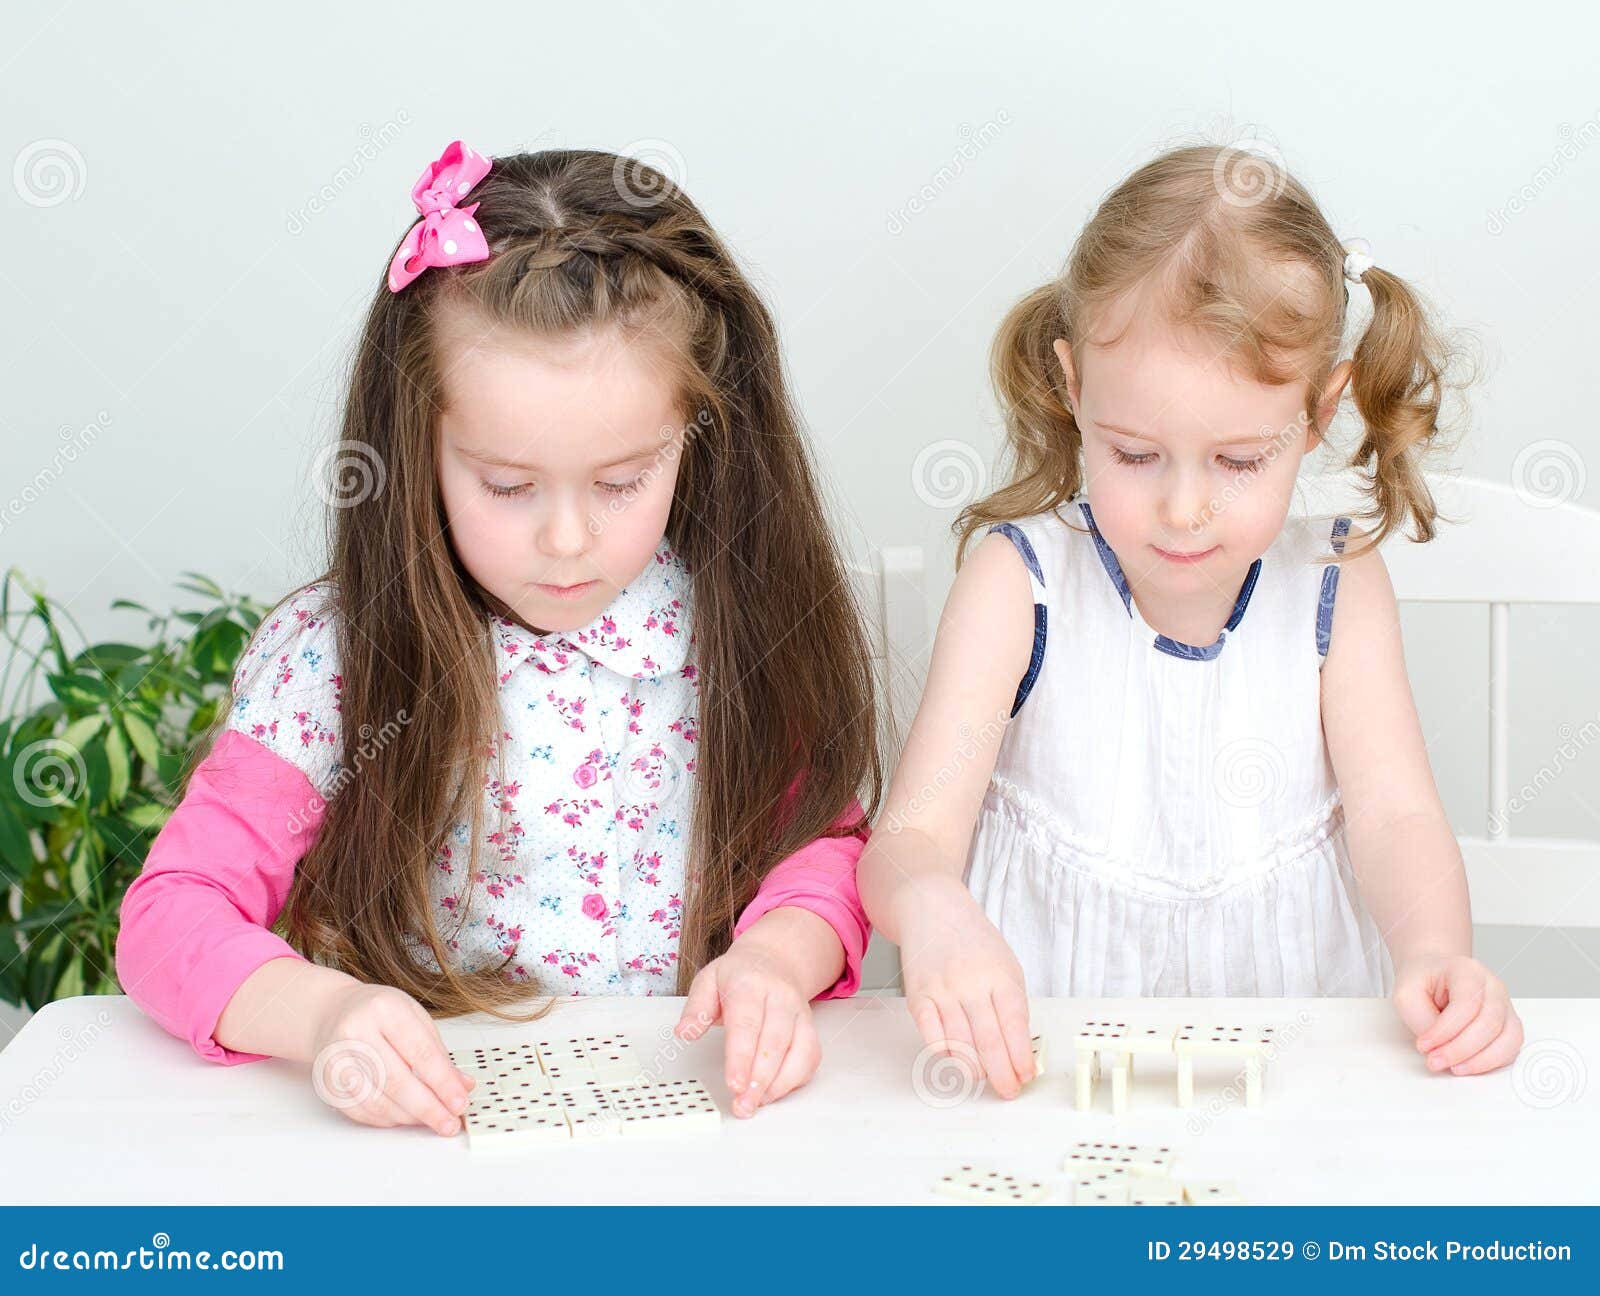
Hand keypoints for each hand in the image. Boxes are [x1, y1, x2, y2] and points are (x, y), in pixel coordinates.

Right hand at [306, 978, 476, 1135]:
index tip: (460, 1103)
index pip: (420, 1053)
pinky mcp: (327, 1084)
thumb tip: (461, 1086)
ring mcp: (336, 1060)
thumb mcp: (415, 1018)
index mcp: (384, 1009)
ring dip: (410, 1118)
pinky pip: (362, 1111)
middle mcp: (355, 1033)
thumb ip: (438, 1053)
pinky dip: (388, 1119)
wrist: (332, 1013)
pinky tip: (406, 1118)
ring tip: (432, 1121)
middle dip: (429, 1108)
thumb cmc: (378, 1014)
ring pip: (378, 1102)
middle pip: (397, 1081)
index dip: (443, 1083)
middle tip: (449, 1123)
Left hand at [674, 939, 820, 1118]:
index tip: (735, 1084)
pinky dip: (794, 1080)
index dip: (741, 1057)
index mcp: (750, 985)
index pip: (747, 1024)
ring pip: (799, 1052)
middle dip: (759, 1080)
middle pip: (775, 1043)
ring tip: (756, 1103)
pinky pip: (810, 1057)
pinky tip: (773, 1092)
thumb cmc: (739, 975)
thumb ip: (696, 1008)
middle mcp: (780, 998)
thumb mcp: (708, 980)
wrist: (773, 958)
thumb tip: (685, 1032)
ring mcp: (799, 1013)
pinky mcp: (810, 1027)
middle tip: (743, 1105)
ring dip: (778, 1085)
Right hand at [896, 873, 1033, 1098]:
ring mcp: (942, 990)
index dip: (1021, 1057)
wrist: (932, 909)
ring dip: (976, 1069)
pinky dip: (946, 1054)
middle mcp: (970, 983)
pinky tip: (957, 1058)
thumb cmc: (972, 940)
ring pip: (960, 1044)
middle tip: (1008, 1089)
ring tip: (986, 1076)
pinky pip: (932, 1036)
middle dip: (1002, 1074)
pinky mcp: (918, 996)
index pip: (1015, 1025)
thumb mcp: (1006, 965)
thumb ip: (1012, 1004)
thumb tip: (1020, 1049)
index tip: (1026, 1076)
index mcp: (999, 974)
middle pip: (989, 1041)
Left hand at [1392, 952, 1523, 1075]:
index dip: (1445, 1030)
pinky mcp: (1507, 1022)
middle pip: (1489, 1022)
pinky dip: (1492, 1061)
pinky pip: (1511, 1047)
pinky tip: (1469, 1065)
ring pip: (1507, 1038)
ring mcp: (1504, 1004)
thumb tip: (1439, 1048)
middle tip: (1435, 1061)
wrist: (1433, 974)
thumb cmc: (1422, 980)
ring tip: (1454, 1068)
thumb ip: (1422, 1020)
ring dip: (1480, 1060)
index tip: (1424, 1045)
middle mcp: (1492, 986)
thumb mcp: (1407, 994)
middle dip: (1460, 1049)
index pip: (1466, 1003)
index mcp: (1467, 971)